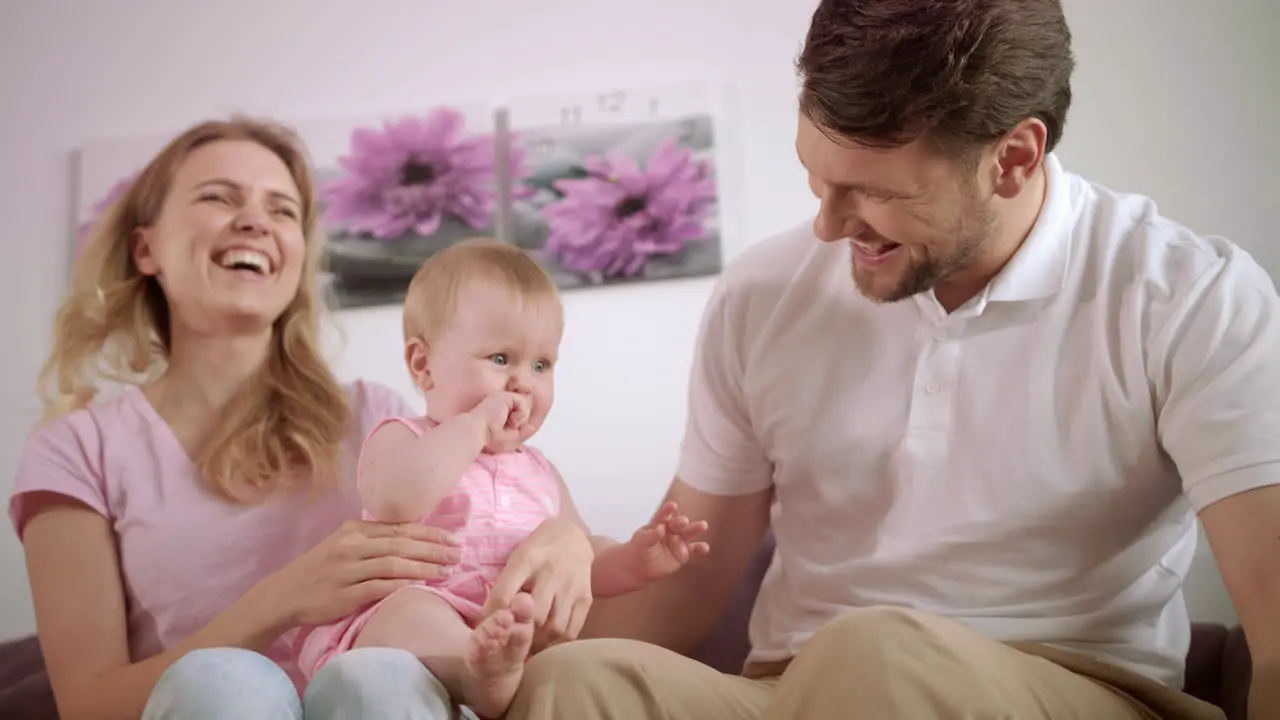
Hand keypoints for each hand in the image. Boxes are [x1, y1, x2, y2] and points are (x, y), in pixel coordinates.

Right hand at [250, 520, 461, 627]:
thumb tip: (412, 539)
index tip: (452, 539)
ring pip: (395, 564)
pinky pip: (380, 587)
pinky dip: (403, 585)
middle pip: (402, 544)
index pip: (400, 528)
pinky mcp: (345, 593)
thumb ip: (372, 540)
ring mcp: (348, 569)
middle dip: (434, 549)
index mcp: (354, 530)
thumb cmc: (319, 570)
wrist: (284, 594)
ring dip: (425, 567)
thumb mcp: (342, 545)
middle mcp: (351, 545)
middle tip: (458, 554)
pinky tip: (422, 586)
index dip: (430, 534)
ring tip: (447, 571)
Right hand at [467, 391, 530, 443]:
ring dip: (521, 419)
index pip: (516, 415)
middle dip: (520, 422)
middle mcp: (500, 403)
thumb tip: (532, 427)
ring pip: (524, 407)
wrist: (477, 431)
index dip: (518, 424)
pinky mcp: (505, 396)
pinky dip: (521, 414)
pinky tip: (511, 419)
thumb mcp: (509, 440)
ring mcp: (502, 398)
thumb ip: (521, 433)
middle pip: (521, 411)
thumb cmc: (488, 438)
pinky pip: (523, 403)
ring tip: (510, 424)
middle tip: (510, 428)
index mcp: (498, 412)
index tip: (511, 431)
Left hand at [482, 516, 593, 653]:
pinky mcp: (585, 598)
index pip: (503, 595)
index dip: (491, 617)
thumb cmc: (537, 547)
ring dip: (537, 644)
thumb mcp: (516, 556)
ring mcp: (571, 587)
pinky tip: (546, 644)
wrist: (573, 536)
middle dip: (517, 633)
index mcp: (527, 559)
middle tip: (507, 643)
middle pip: (532, 616)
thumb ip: (505, 583)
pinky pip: (571, 630)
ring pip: (553, 627)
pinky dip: (556, 644)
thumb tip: (488, 618)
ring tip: (526, 648)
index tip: (485, 628)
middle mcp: (550, 573)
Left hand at [625, 501, 709, 582]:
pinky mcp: (684, 553)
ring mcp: (679, 540)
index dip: (668, 510)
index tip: (672, 505)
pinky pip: (694, 550)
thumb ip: (650, 536)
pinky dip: (700, 548)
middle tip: (684, 521)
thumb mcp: (641, 542)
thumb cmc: (639, 550)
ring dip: (696, 528)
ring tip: (703, 525)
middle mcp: (671, 530)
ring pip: (689, 533)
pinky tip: (705, 548)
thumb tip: (660, 529)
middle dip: (681, 522)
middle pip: (678, 523)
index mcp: (659, 523)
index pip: (663, 515)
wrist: (641, 567)